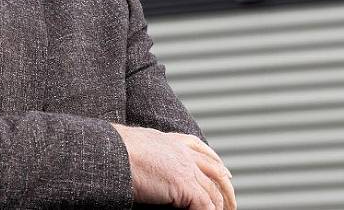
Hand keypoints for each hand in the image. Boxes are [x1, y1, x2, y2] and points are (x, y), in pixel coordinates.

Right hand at [111, 124, 234, 209]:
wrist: (111, 153)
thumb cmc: (114, 151)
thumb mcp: (137, 147)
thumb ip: (151, 155)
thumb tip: (148, 166)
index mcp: (171, 141)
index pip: (201, 149)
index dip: (216, 162)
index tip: (226, 172)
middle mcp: (183, 152)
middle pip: (215, 171)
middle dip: (226, 188)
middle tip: (231, 202)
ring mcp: (186, 168)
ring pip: (214, 191)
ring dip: (221, 207)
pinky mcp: (185, 186)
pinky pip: (206, 206)